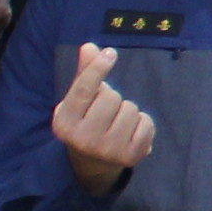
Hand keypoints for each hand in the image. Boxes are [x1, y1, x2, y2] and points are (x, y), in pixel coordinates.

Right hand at [51, 42, 156, 191]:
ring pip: (131, 108)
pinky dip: (143, 122)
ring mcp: (108, 150)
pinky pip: (147, 123)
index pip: (84, 90)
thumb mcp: (77, 101)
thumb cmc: (85, 122)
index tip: (110, 53)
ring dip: (127, 110)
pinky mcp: (131, 157)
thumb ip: (84, 74)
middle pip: (111, 96)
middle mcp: (84, 139)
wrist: (93, 163)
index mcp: (64, 123)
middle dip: (112, 97)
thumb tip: (89, 47)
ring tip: (116, 123)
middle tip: (104, 111)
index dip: (97, 68)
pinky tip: (130, 132)